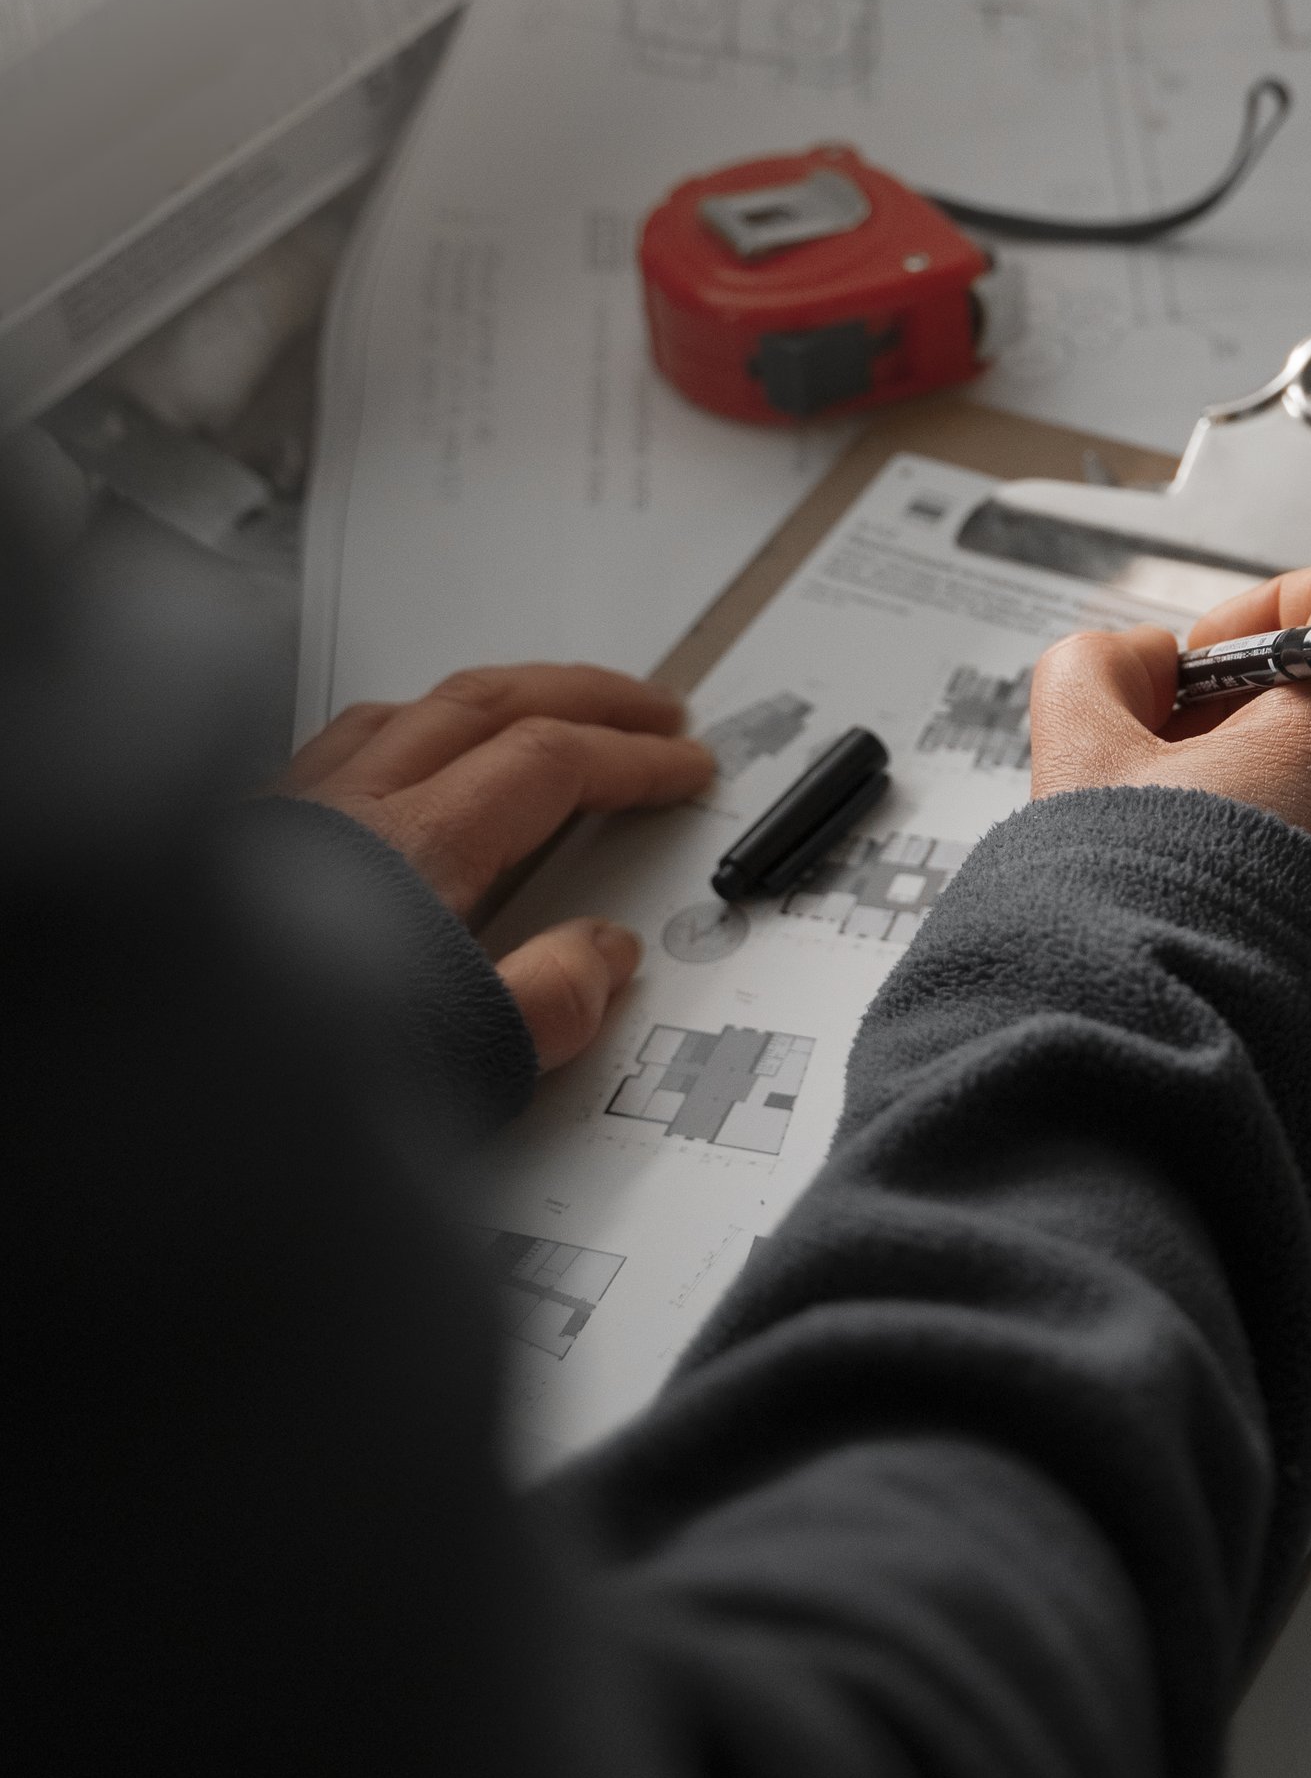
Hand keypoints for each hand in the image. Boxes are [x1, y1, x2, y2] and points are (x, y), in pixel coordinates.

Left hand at [281, 664, 714, 1068]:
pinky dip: (405, 729)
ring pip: (407, 709)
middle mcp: (347, 807)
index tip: (685, 765)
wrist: (158, 1084)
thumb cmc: (284, 1073)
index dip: (633, 757)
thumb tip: (605, 956)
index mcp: (413, 849)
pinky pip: (341, 742)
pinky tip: (404, 758)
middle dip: (582, 693)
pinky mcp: (242, 838)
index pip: (552, 765)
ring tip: (538, 709)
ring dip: (491, 698)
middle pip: (487, 704)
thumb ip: (545, 1003)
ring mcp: (287, 810)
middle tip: (648, 706)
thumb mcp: (454, 1061)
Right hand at [1028, 551, 1310, 975]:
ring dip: (1285, 805)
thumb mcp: (1077, 755)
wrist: (1157, 1085)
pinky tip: (1225, 919)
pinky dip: (1310, 880)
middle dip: (1262, 721)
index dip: (1293, 600)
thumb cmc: (1131, 924)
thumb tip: (1141, 664)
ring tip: (1191, 859)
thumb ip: (1100, 668)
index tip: (1220, 661)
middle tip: (1170, 772)